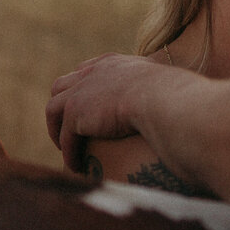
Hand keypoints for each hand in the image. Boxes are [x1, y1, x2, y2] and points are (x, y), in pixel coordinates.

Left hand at [46, 53, 160, 171]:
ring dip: (56, 129)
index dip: (82, 88)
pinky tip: (76, 166)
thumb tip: (176, 99)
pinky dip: (68, 152)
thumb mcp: (161, 82)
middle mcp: (92, 73)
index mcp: (112, 63)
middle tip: (69, 128)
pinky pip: (65, 136)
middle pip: (62, 86)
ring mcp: (80, 91)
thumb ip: (158, 87)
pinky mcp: (76, 112)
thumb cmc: (171, 95)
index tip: (86, 106)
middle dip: (62, 106)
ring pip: (53, 109)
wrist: (161, 98)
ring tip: (65, 148)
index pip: (86, 70)